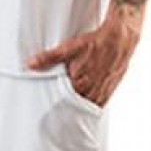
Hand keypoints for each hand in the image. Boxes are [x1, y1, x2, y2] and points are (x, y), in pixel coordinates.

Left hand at [24, 11, 140, 107]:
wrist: (120, 39)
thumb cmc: (95, 43)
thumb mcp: (69, 48)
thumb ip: (48, 58)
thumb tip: (30, 64)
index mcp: (79, 84)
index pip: (63, 103)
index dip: (56, 105)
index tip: (49, 110)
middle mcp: (92, 91)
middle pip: (76, 106)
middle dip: (68, 107)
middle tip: (58, 112)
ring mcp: (103, 91)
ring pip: (88, 106)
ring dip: (80, 107)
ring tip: (72, 108)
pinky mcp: (111, 88)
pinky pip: (100, 103)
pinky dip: (92, 103)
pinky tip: (87, 101)